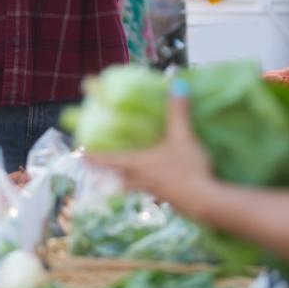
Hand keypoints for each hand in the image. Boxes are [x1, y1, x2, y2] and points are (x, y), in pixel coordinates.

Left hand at [88, 90, 213, 210]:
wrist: (207, 202)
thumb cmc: (187, 168)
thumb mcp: (182, 136)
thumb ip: (178, 112)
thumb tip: (177, 84)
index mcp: (137, 164)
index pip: (108, 160)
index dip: (93, 158)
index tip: (81, 155)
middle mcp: (141, 181)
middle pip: (120, 179)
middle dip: (114, 172)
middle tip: (110, 165)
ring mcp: (155, 193)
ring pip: (137, 187)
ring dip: (134, 181)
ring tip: (138, 173)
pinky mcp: (171, 201)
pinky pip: (156, 193)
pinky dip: (155, 187)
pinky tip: (166, 182)